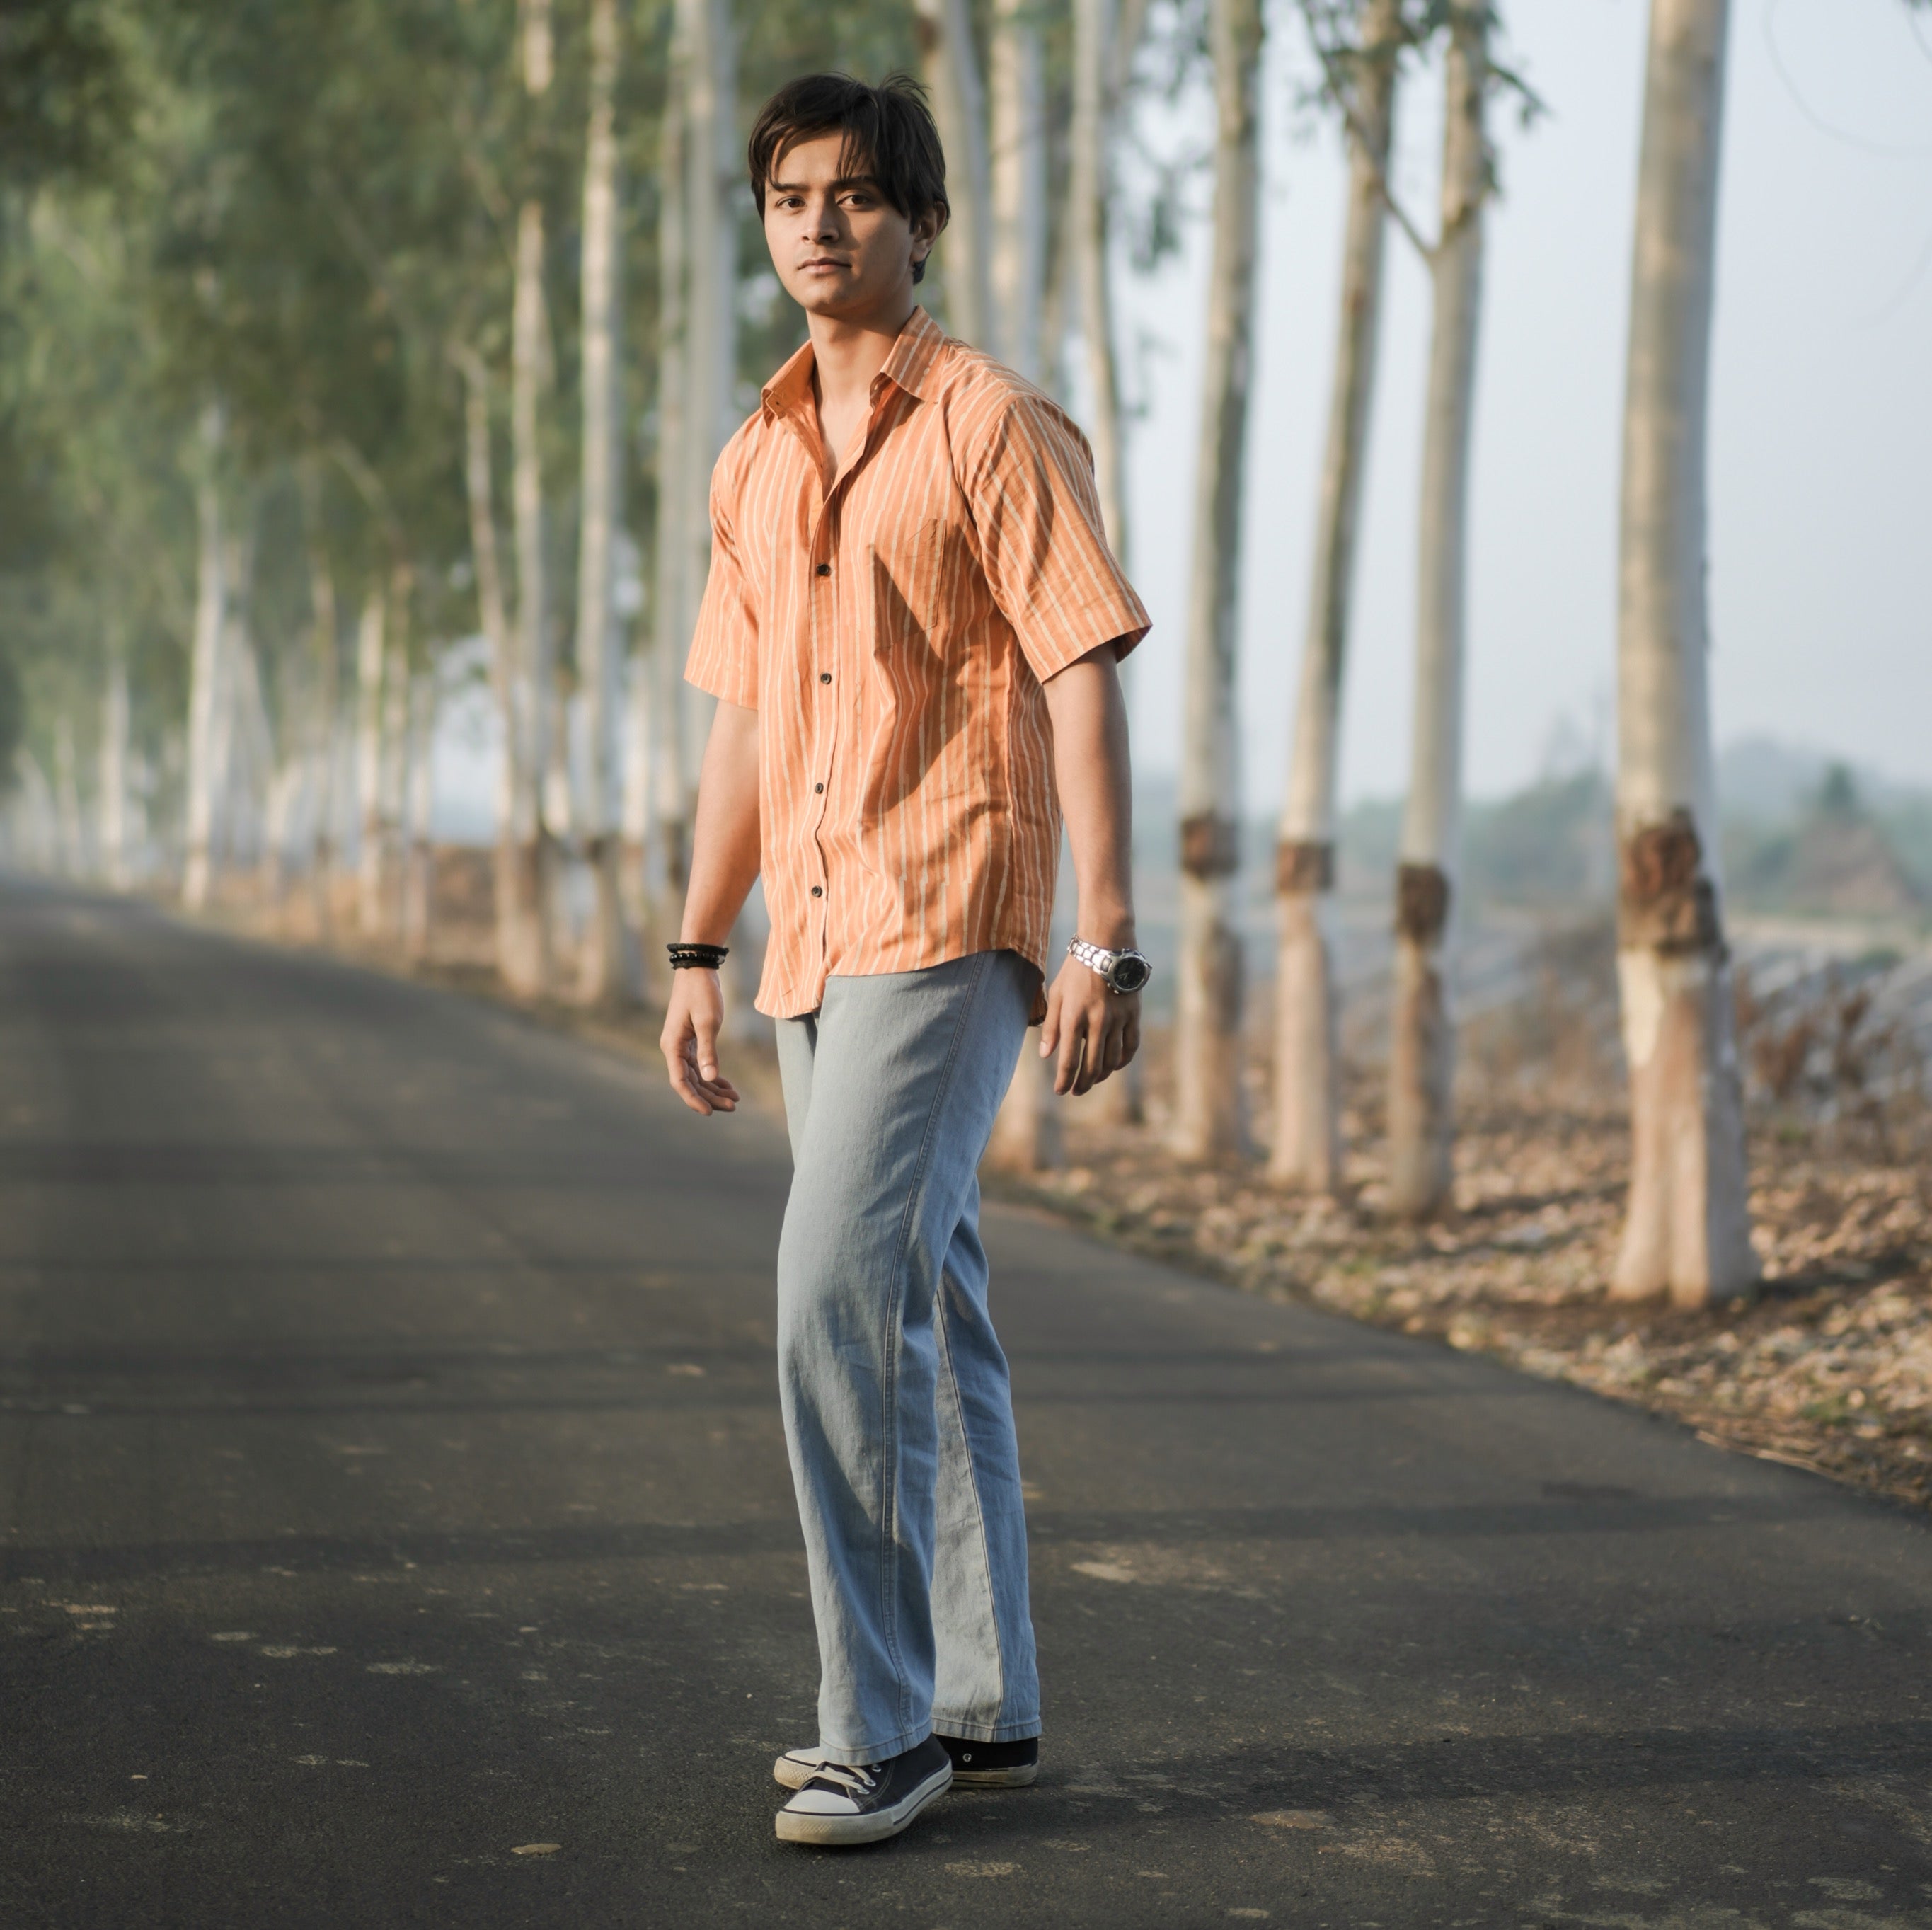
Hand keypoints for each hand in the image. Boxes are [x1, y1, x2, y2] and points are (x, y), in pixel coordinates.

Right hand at [660, 969, 740, 1115]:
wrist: (698, 970)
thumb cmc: (702, 993)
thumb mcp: (708, 1022)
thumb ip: (709, 1051)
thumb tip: (711, 1078)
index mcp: (673, 1046)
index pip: (680, 1081)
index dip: (694, 1099)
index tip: (710, 1112)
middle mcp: (674, 1049)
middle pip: (690, 1082)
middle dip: (710, 1097)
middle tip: (733, 1107)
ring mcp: (682, 1045)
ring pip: (696, 1075)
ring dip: (713, 1089)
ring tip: (734, 1099)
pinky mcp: (691, 1041)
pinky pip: (700, 1065)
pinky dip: (713, 1076)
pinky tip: (728, 1085)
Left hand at [1039, 957, 1139, 1097]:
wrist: (1107, 945)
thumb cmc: (1076, 970)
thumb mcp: (1056, 994)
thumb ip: (1051, 1026)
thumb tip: (1045, 1054)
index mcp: (1073, 1016)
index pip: (1069, 1060)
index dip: (1064, 1081)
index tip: (1059, 1091)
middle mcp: (1097, 1021)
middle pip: (1092, 1066)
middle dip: (1082, 1084)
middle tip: (1076, 1091)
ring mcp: (1118, 1019)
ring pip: (1112, 1060)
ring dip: (1102, 1076)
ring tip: (1093, 1080)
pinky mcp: (1133, 1015)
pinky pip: (1130, 1046)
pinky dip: (1122, 1061)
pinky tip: (1114, 1066)